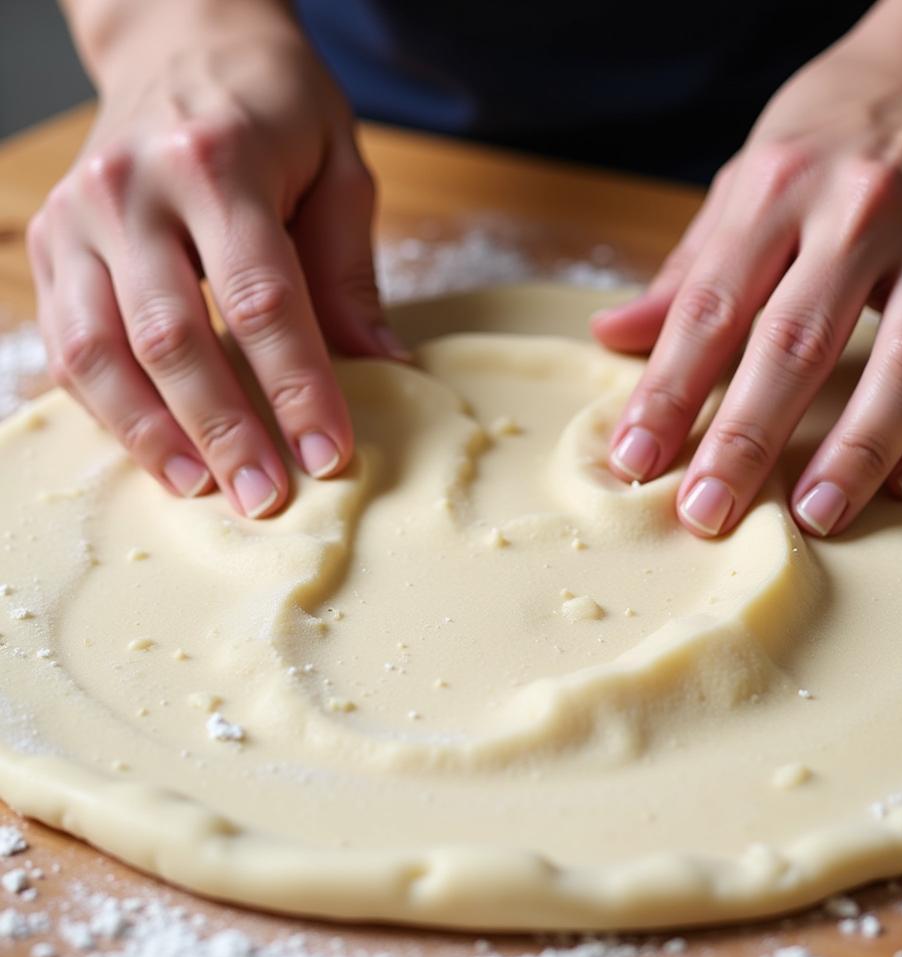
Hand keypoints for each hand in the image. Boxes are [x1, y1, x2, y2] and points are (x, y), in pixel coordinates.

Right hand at [28, 5, 404, 516]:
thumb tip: (381, 366)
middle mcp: (133, 190)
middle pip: (172, 336)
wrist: (179, 39)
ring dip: (152, 433)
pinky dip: (107, 407)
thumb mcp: (338, 166)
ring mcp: (79, 217)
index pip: (261, 299)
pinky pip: (66, 343)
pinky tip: (153, 449)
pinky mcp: (51, 243)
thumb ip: (348, 269)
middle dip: (223, 428)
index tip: (328, 455)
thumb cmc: (271, 106)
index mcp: (219, 164)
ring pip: (99, 350)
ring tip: (204, 488)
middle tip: (266, 498)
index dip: (296, 387)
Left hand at [594, 0, 901, 537]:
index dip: (667, 393)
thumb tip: (613, 336)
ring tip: (813, 515)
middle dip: (745, 439)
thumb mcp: (749, 176)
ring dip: (858, 450)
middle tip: (707, 513)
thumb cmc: (837, 124)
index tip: (636, 460)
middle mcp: (865, 212)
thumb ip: (689, 267)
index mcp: (781, 188)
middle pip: (796, 345)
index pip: (709, 309)